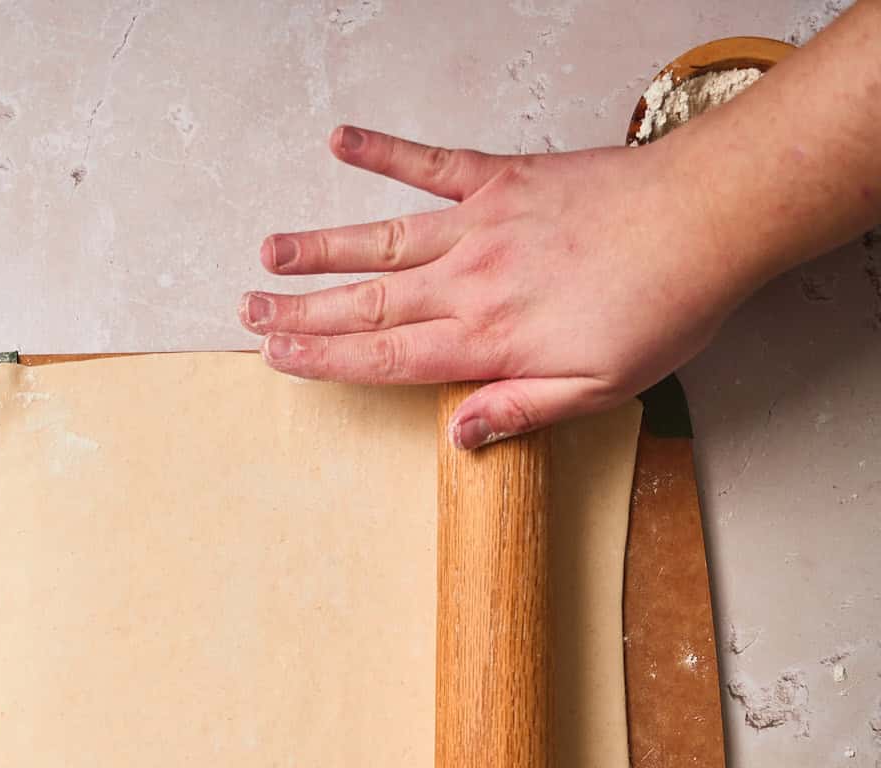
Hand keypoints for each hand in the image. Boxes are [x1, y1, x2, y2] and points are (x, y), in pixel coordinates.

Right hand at [239, 126, 753, 444]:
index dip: (325, 362)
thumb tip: (458, 438)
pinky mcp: (505, 177)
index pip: (386, 359)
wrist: (707, 220)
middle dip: (301, 313)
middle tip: (248, 316)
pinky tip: (341, 141)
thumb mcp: (597, 390)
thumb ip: (521, 412)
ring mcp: (482, 223)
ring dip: (321, 247)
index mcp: (487, 340)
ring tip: (269, 254)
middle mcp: (470, 280)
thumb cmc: (662, 310)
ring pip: (383, 238)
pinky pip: (431, 162)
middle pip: (367, 303)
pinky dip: (384, 151)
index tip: (280, 360)